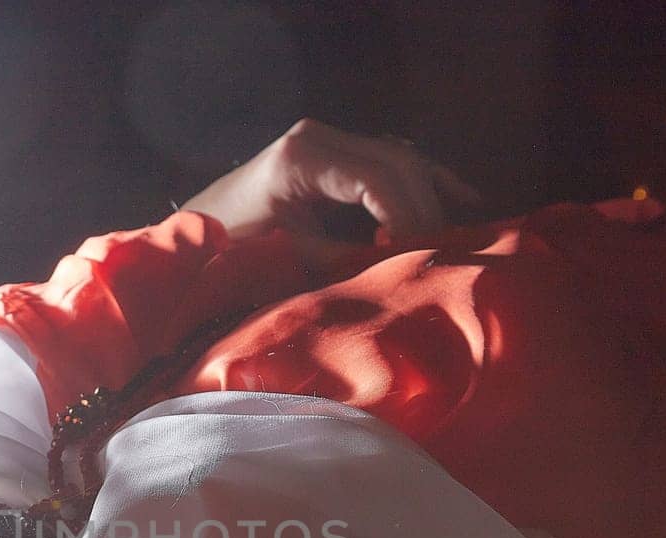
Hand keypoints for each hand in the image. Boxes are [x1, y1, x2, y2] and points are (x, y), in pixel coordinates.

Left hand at [180, 119, 478, 246]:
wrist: (201, 229)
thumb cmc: (234, 248)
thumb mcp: (287, 258)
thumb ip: (341, 259)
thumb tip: (396, 271)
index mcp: (302, 157)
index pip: (377, 177)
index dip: (407, 217)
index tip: (418, 256)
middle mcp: (318, 137)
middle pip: (397, 163)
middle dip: (425, 210)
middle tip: (441, 254)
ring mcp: (328, 140)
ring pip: (401, 159)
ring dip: (431, 197)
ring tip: (452, 239)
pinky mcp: (336, 152)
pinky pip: (392, 161)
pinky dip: (427, 181)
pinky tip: (464, 198)